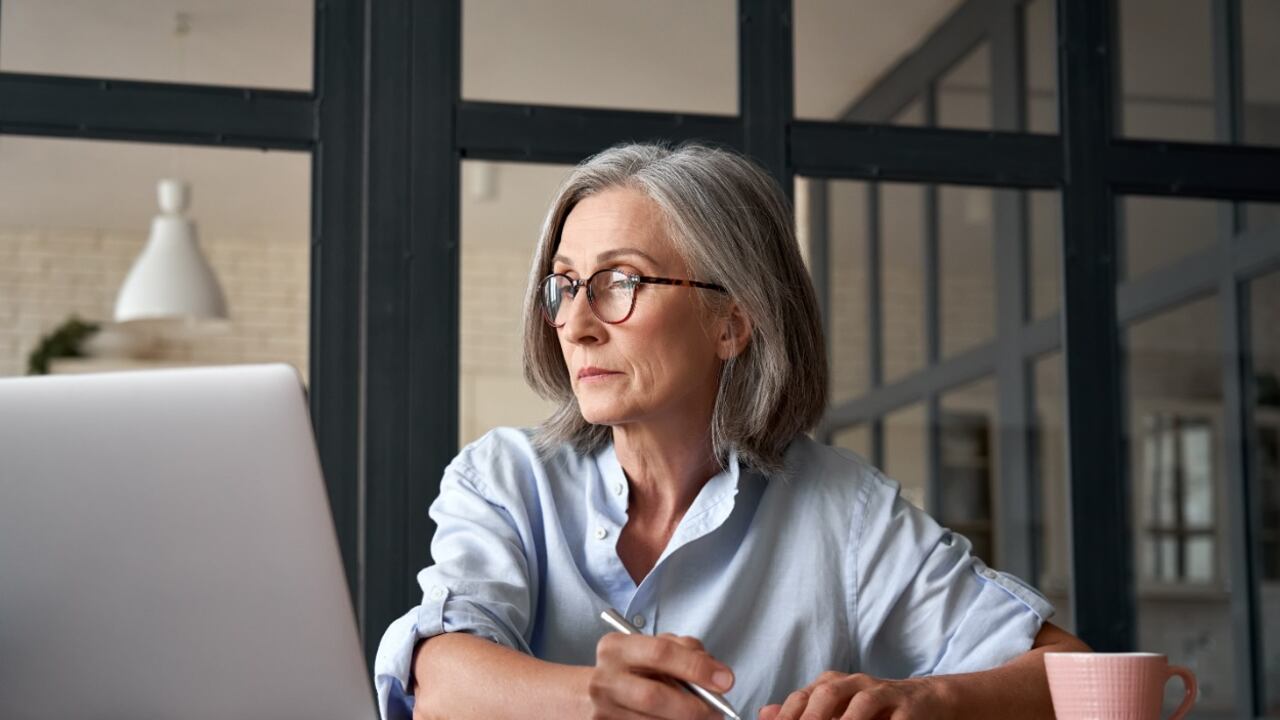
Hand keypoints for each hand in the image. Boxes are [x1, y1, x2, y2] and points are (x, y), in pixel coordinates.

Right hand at [588, 631, 733, 719]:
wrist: (582, 697)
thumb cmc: (628, 670)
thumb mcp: (649, 649)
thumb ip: (684, 651)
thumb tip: (717, 674)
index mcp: (616, 648)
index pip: (661, 652)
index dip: (697, 668)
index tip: (726, 680)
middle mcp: (605, 679)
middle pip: (654, 696)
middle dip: (693, 708)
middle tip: (716, 712)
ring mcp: (602, 712)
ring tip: (701, 719)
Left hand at [759, 671, 950, 719]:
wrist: (927, 701)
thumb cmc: (874, 711)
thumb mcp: (836, 709)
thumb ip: (802, 712)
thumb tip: (765, 714)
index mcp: (832, 684)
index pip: (801, 697)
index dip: (787, 717)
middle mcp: (855, 684)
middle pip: (828, 693)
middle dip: (810, 717)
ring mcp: (883, 693)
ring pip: (861, 702)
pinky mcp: (908, 707)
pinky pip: (893, 718)